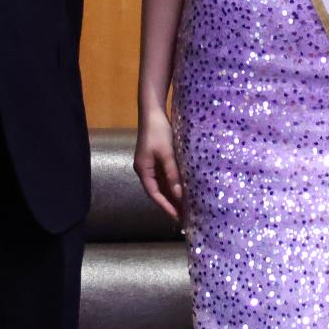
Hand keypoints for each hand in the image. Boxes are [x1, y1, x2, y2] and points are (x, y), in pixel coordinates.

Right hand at [134, 107, 184, 222]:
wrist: (153, 111)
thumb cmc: (158, 131)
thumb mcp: (167, 154)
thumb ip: (172, 175)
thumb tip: (179, 196)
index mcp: (143, 170)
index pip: (154, 194)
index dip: (165, 206)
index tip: (177, 217)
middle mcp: (145, 169)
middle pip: (157, 191)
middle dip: (170, 203)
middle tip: (184, 215)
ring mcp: (150, 164)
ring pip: (162, 184)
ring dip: (172, 194)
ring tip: (186, 206)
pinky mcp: (156, 158)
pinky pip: (165, 175)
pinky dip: (173, 183)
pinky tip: (183, 188)